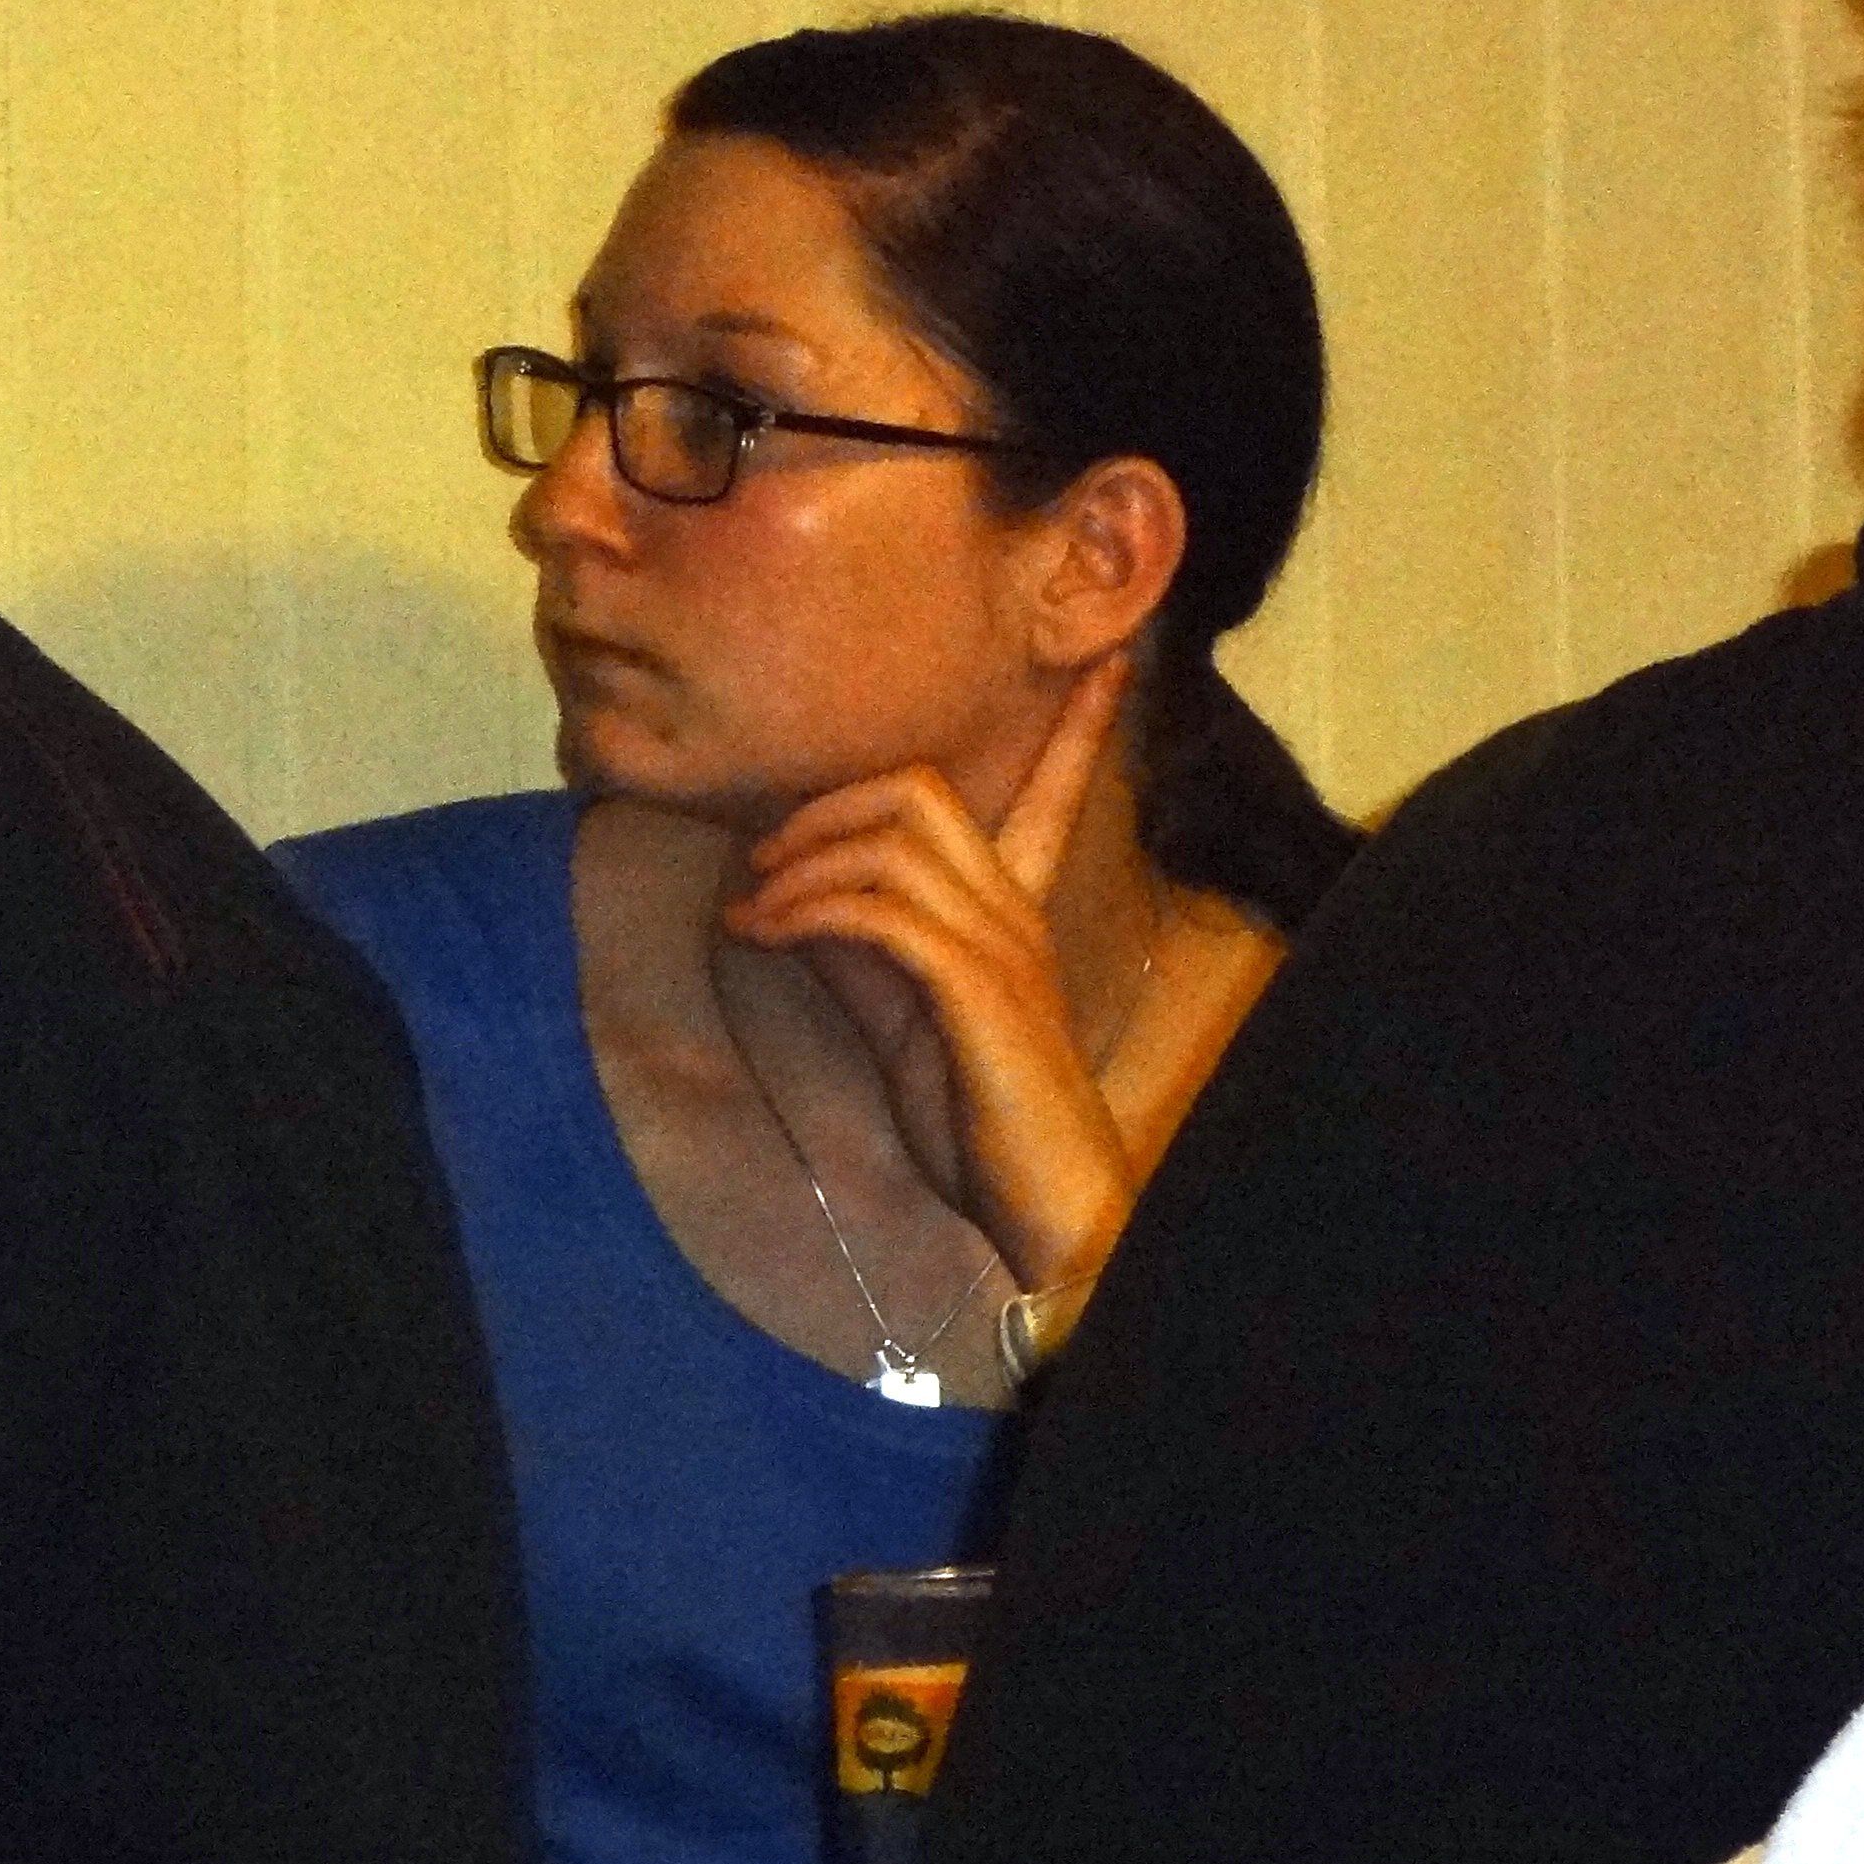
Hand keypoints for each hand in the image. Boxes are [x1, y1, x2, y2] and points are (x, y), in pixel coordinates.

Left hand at [715, 655, 1138, 1291]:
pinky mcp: (973, 987)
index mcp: (1014, 908)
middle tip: (762, 859)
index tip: (1111, 658)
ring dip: (799, 861)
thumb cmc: (977, 1116)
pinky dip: (803, 911)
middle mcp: (1013, 909)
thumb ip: (857, 951)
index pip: (1056, 791)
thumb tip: (779, 903)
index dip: (1079, 726)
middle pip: (920, 787)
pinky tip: (765, 936)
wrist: (1044, 1204)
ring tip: (753, 910)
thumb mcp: (904, 1016)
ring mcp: (999, 944)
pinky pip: (875, 909)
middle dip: (823, 804)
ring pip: (892, 835)